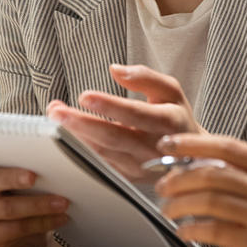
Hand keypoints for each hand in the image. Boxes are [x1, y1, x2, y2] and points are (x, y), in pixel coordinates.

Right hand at [0, 144, 69, 246]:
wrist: (27, 221)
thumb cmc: (24, 185)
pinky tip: (59, 217)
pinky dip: (41, 222)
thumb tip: (52, 132)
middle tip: (34, 177)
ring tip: (61, 201)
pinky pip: (16, 229)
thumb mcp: (22, 166)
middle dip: (12, 177)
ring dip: (37, 204)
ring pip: (6, 207)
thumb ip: (26, 153)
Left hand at [47, 64, 203, 182]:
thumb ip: (145, 77)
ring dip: (75, 136)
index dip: (110, 106)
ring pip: (103, 154)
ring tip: (55, 117)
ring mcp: (141, 166)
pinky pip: (101, 165)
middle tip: (57, 111)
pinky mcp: (129, 177)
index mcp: (167, 122)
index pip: (136, 114)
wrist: (192, 156)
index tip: (85, 96)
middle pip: (113, 137)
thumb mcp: (171, 90)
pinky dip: (81, 151)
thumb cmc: (177, 117)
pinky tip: (65, 137)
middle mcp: (154, 147)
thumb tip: (115, 70)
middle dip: (81, 124)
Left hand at [153, 133, 246, 246]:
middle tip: (162, 186)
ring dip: (180, 205)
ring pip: (210, 201)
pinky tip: (184, 232)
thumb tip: (196, 166)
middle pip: (213, 173)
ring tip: (168, 210)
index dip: (192, 144)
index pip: (227, 146)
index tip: (167, 145)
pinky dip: (192, 229)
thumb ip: (246, 177)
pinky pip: (215, 231)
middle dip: (178, 178)